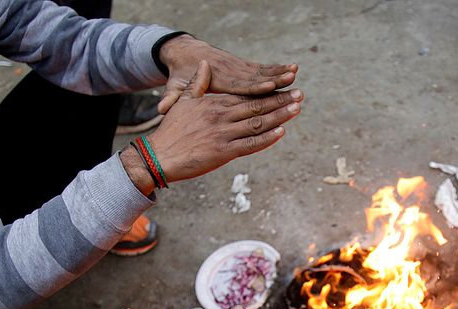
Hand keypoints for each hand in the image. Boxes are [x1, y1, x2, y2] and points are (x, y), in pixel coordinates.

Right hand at [133, 61, 301, 183]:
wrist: (159, 155)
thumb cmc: (170, 131)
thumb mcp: (183, 102)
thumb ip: (198, 84)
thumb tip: (206, 64)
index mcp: (215, 103)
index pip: (247, 96)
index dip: (267, 92)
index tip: (283, 88)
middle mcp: (222, 116)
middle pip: (257, 106)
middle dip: (280, 101)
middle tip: (300, 95)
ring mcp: (223, 134)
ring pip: (257, 123)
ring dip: (279, 116)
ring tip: (296, 108)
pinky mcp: (223, 152)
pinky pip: (250, 144)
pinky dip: (267, 138)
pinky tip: (281, 132)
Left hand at [157, 35, 297, 113]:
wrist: (185, 51)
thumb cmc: (179, 73)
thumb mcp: (175, 86)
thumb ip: (173, 99)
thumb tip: (162, 108)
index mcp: (216, 79)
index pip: (239, 85)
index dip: (254, 88)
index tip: (270, 88)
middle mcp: (230, 71)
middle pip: (256, 79)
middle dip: (275, 82)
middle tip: (293, 83)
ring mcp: (238, 67)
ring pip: (262, 72)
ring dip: (279, 74)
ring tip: (296, 74)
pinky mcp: (243, 66)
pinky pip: (263, 69)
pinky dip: (277, 69)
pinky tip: (292, 70)